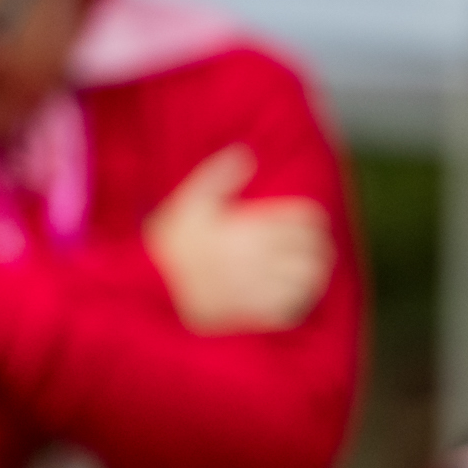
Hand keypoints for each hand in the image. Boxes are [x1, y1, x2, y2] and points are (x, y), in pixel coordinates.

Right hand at [145, 146, 335, 333]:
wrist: (149, 294)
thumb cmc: (168, 248)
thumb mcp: (188, 205)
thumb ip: (218, 176)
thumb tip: (245, 153)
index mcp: (250, 228)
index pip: (306, 218)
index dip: (312, 220)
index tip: (309, 224)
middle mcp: (260, 257)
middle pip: (315, 250)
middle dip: (318, 249)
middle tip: (315, 250)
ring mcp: (259, 287)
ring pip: (309, 280)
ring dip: (313, 276)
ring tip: (307, 273)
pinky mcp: (253, 315)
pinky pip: (292, 309)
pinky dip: (297, 303)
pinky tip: (290, 297)